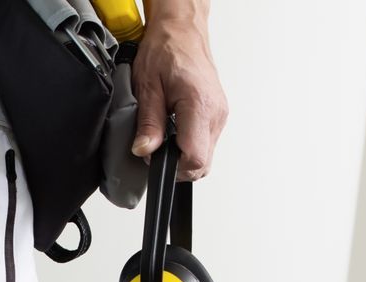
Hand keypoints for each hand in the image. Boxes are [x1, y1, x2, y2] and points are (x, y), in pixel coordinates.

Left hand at [130, 3, 227, 180]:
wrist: (182, 30)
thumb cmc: (166, 49)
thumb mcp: (147, 87)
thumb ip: (148, 123)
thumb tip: (144, 150)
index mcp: (199, 105)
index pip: (195, 159)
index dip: (172, 167)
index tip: (155, 156)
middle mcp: (216, 112)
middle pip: (203, 163)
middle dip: (176, 163)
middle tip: (156, 145)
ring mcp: (220, 114)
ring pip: (205, 155)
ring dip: (183, 152)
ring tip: (165, 131)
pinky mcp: (219, 114)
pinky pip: (206, 141)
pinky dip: (190, 142)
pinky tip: (176, 127)